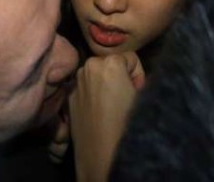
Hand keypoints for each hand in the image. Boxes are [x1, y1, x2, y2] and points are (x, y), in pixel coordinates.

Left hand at [68, 53, 145, 181]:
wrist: (102, 156)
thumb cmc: (128, 125)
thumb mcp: (145, 98)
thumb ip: (144, 80)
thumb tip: (138, 79)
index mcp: (110, 62)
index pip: (131, 58)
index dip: (138, 76)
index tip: (137, 93)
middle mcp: (88, 66)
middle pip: (111, 63)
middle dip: (120, 77)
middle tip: (125, 100)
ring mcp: (76, 82)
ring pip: (96, 74)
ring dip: (105, 84)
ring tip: (111, 108)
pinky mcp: (68, 97)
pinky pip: (85, 87)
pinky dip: (92, 94)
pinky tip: (98, 113)